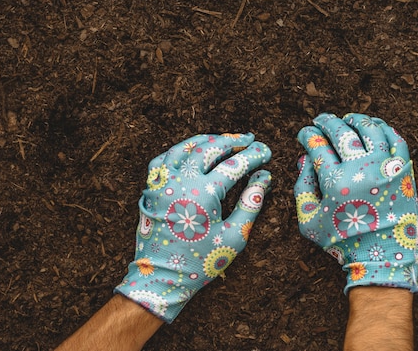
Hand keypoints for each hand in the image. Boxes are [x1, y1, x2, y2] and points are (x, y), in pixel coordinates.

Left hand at [115, 133, 271, 322]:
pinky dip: (179, 150)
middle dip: (232, 142)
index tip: (266, 151)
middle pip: (209, 149)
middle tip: (249, 139)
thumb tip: (264, 178)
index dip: (253, 156)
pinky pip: (163, 160)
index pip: (234, 165)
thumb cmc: (200, 262)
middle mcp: (181, 182)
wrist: (161, 279)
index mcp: (203, 194)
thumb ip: (250, 204)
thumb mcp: (234, 236)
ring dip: (206, 140)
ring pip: (184, 149)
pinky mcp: (151, 190)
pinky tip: (190, 151)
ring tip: (223, 139)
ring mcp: (162, 183)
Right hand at [294, 113, 417, 293]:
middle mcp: (360, 170)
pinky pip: (396, 140)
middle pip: (341, 133)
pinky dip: (384, 128)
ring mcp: (385, 168)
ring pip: (370, 130)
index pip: (317, 146)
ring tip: (348, 119)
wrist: (381, 257)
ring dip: (356, 120)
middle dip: (327, 122)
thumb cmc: (341, 241)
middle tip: (321, 120)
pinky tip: (374, 127)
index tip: (305, 133)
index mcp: (334, 182)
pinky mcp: (403, 171)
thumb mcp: (308, 222)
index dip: (308, 135)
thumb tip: (303, 160)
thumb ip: (301, 189)